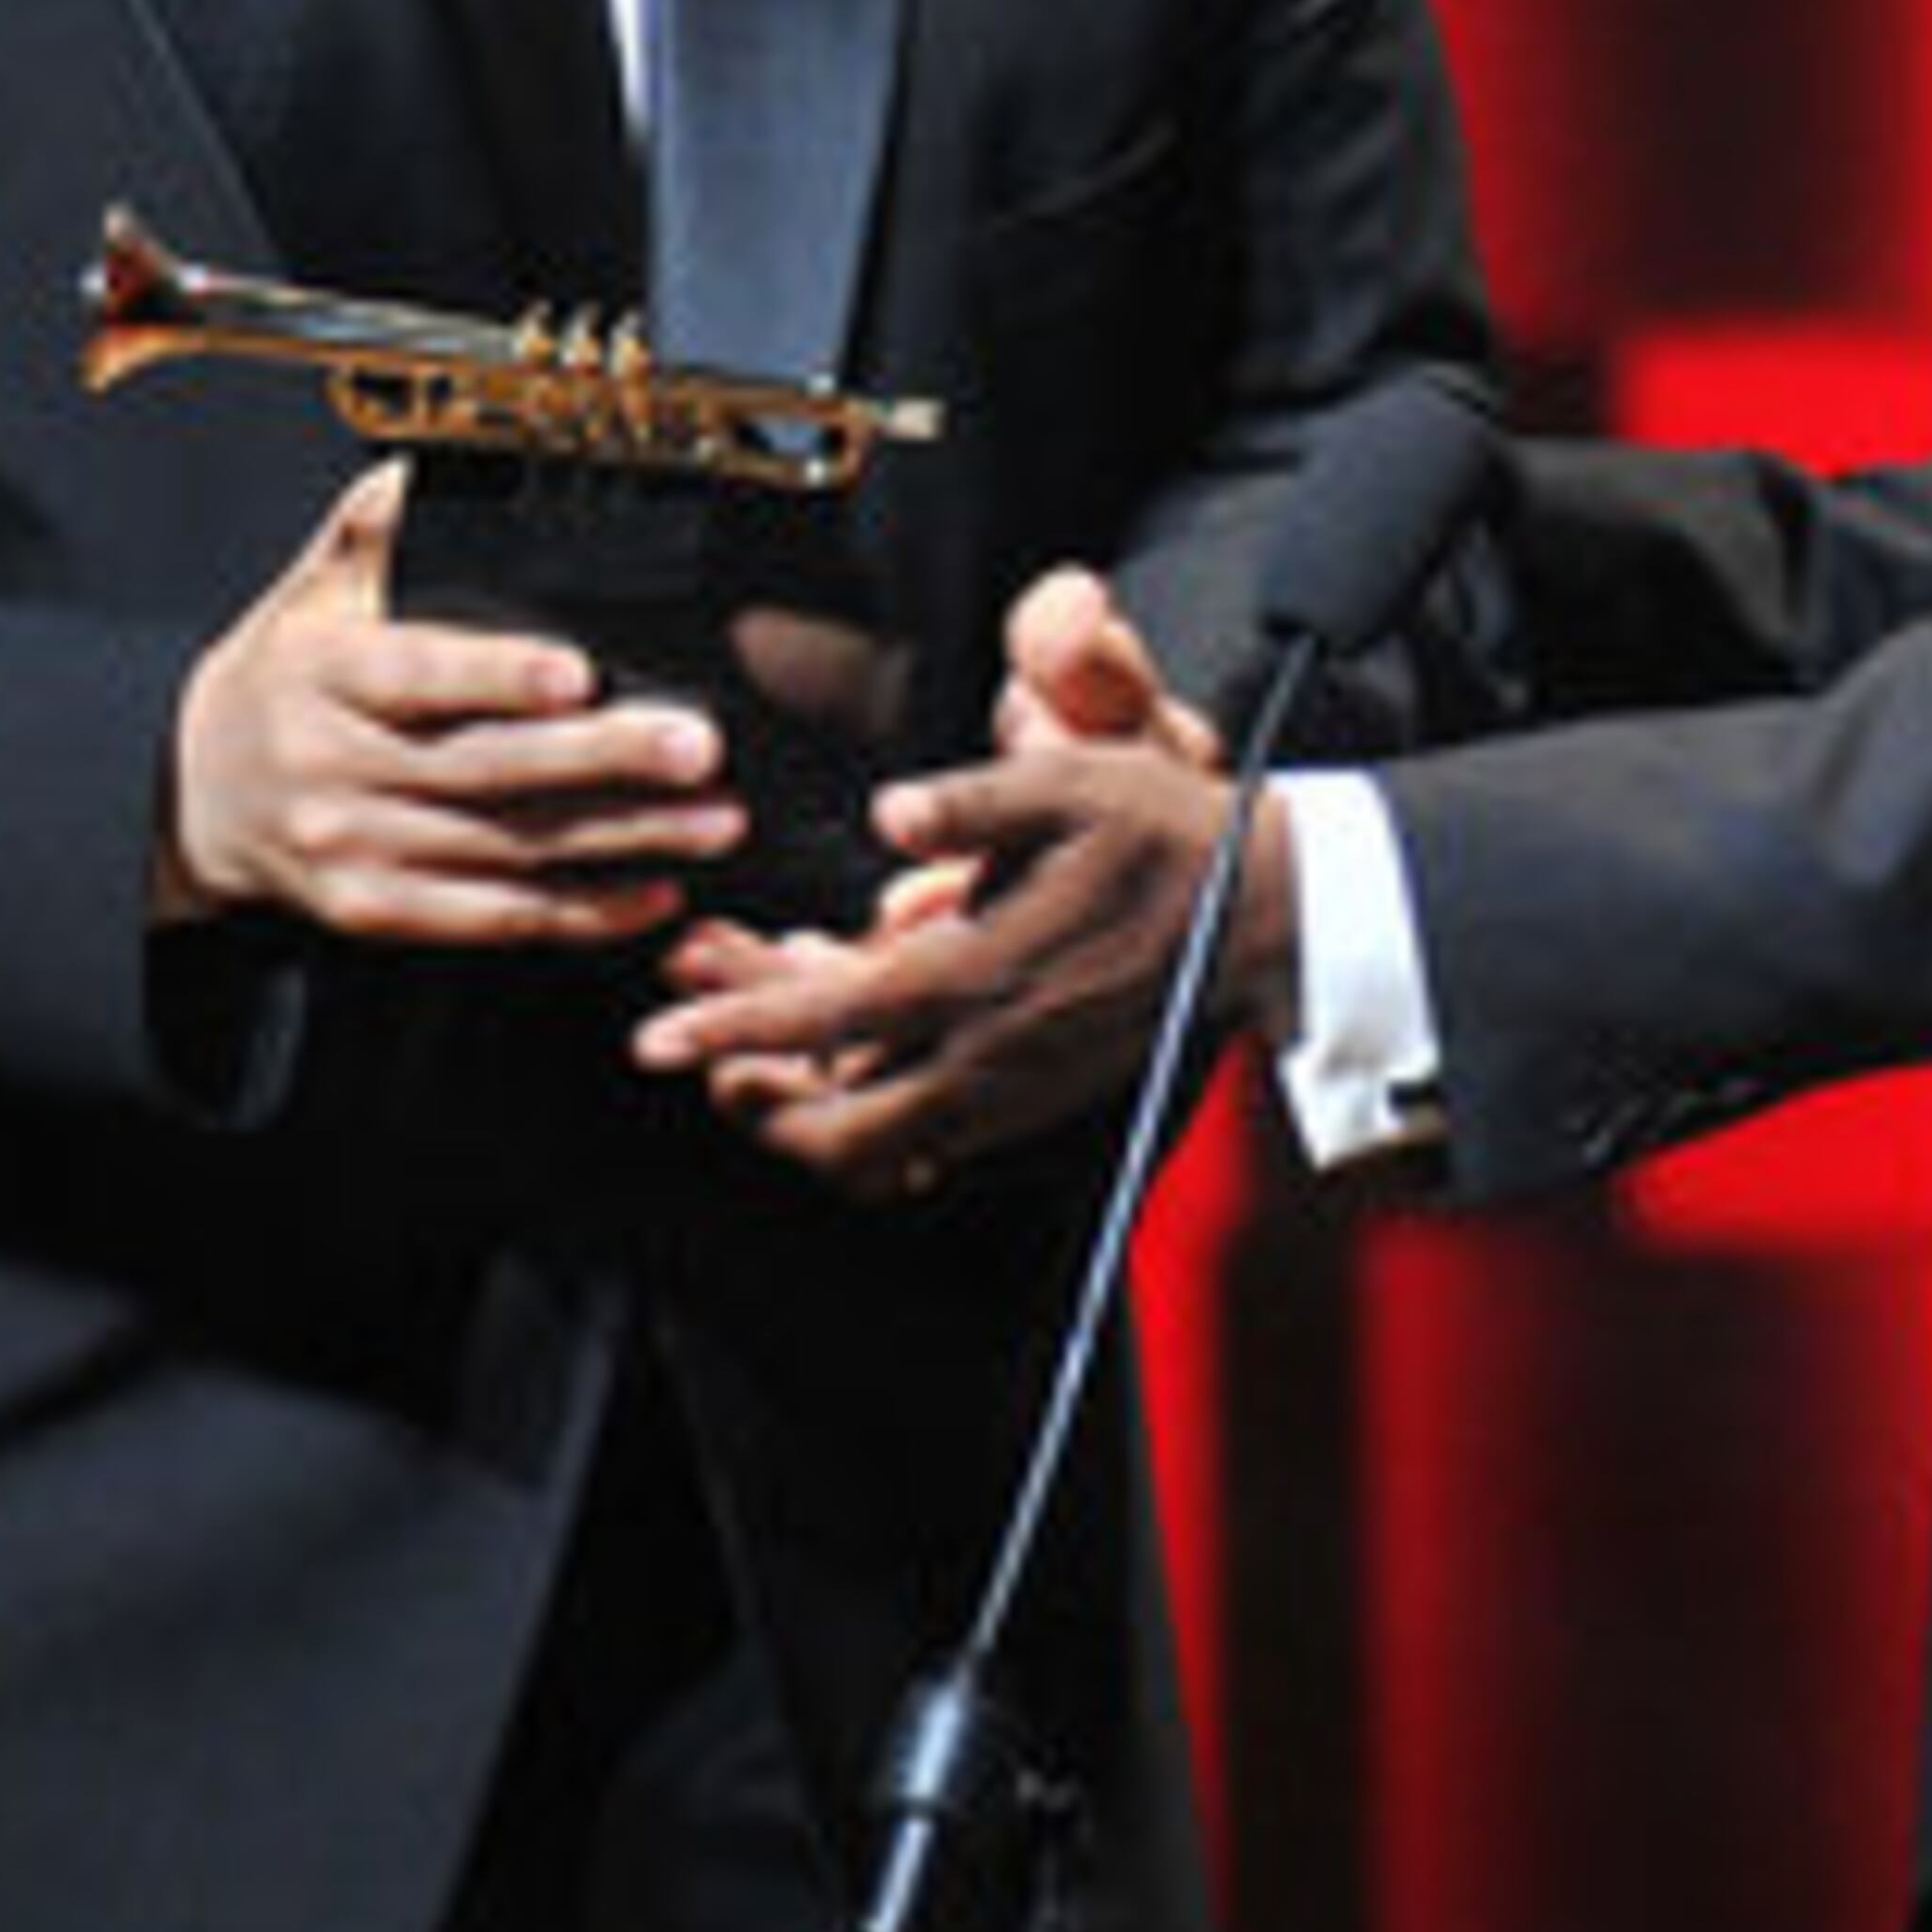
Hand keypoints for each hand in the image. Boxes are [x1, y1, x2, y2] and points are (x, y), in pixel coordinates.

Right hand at [161, 458, 745, 947]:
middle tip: (697, 746)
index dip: (499, 676)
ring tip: (712, 820)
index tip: (580, 672)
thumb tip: (417, 473)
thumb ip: (366, 532)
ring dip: (621, 840)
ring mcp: (353, 848)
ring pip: (505, 849)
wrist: (192, 794)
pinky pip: (491, 918)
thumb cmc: (281, 680)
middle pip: (484, 767)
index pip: (418, 674)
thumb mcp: (306, 594)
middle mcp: (333, 766)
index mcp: (322, 675)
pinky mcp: (374, 911)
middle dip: (604, 759)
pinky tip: (653, 890)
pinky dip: (578, 912)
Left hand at [635, 569, 1281, 1194]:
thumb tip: (892, 816)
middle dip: (751, 1098)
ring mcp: (1018, 1090)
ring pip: (882, 1147)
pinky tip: (841, 1052)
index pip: (834, 1017)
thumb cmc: (1171, 841)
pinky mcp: (1036, 1098)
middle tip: (689, 1055)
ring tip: (749, 1057)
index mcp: (987, 975)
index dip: (738, 1024)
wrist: (1268, 914)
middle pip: (840, 1128)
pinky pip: (926, 1135)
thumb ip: (977, 800)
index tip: (662, 1029)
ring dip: (804, 1111)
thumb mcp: (1080, 784)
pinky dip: (865, 1108)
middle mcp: (995, 1055)